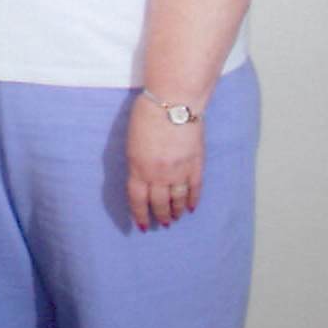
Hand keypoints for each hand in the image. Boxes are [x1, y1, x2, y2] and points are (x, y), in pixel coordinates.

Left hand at [125, 96, 203, 229]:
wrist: (174, 102)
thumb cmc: (147, 114)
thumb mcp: (131, 141)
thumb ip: (136, 162)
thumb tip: (140, 177)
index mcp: (138, 167)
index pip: (137, 198)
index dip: (140, 214)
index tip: (142, 225)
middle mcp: (158, 174)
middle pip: (158, 202)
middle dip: (159, 215)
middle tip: (162, 223)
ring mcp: (179, 171)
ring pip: (177, 199)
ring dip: (176, 211)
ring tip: (175, 219)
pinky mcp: (195, 164)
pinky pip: (194, 189)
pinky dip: (193, 200)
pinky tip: (191, 208)